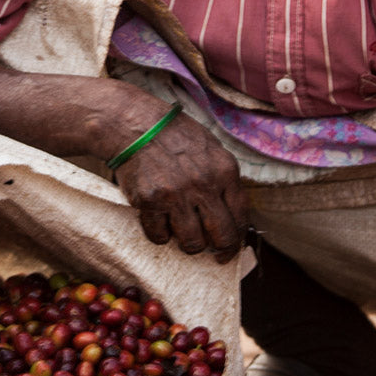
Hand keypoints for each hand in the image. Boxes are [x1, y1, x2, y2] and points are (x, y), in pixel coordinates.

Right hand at [112, 104, 247, 260]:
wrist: (134, 124)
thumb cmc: (174, 136)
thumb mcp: (211, 149)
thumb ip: (224, 180)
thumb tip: (232, 216)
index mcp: (224, 171)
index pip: (241, 218)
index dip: (236, 240)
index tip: (229, 249)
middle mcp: (202, 185)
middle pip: (221, 236)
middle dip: (218, 249)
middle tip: (210, 250)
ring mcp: (175, 195)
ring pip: (191, 243)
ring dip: (187, 243)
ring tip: (180, 229)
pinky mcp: (149, 201)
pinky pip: (159, 236)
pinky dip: (159, 234)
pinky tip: (158, 220)